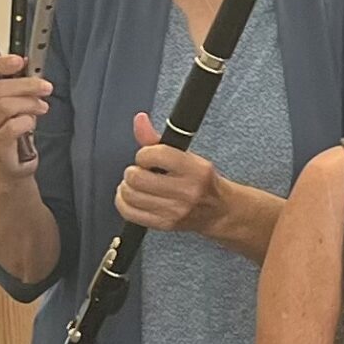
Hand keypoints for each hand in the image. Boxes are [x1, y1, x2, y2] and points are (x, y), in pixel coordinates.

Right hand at [0, 51, 47, 177]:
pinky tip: (31, 123)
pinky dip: (28, 121)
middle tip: (45, 87)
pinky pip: (13, 126)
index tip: (19, 61)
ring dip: (30, 104)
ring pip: (7, 106)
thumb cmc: (11, 127)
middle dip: (27, 85)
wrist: (12, 161)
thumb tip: (24, 62)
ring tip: (41, 107)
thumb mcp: (9, 99)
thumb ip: (11, 81)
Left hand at [116, 112, 224, 233]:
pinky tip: (131, 197)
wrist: (219, 211)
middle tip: (141, 172)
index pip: (155, 155)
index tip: (149, 158)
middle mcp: (187, 191)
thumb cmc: (201, 181)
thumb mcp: (185, 156)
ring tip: (136, 185)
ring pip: (130, 195)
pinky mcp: (165, 224)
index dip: (144, 154)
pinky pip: (130, 213)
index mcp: (195, 170)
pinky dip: (123, 202)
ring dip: (127, 187)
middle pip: (137, 177)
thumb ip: (157, 139)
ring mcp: (175, 210)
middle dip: (134, 172)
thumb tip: (139, 119)